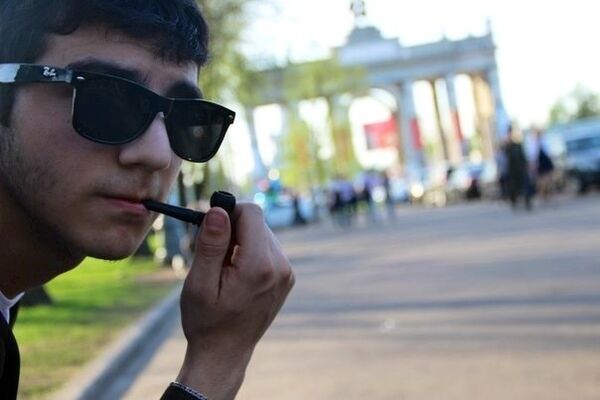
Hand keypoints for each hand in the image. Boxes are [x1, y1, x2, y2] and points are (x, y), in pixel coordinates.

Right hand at [176, 203, 293, 399]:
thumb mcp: (199, 283)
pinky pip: (268, 249)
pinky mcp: (286, 277)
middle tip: (212, 254)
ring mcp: (286, 273)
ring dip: (241, 241)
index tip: (211, 229)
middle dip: (233, 229)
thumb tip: (218, 210)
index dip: (229, 213)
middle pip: (258, 222)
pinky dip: (250, 252)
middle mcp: (280, 266)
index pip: (252, 213)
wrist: (225, 353)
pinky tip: (236, 274)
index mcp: (259, 266)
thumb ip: (210, 244)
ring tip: (223, 269)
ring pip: (263, 234)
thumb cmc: (207, 321)